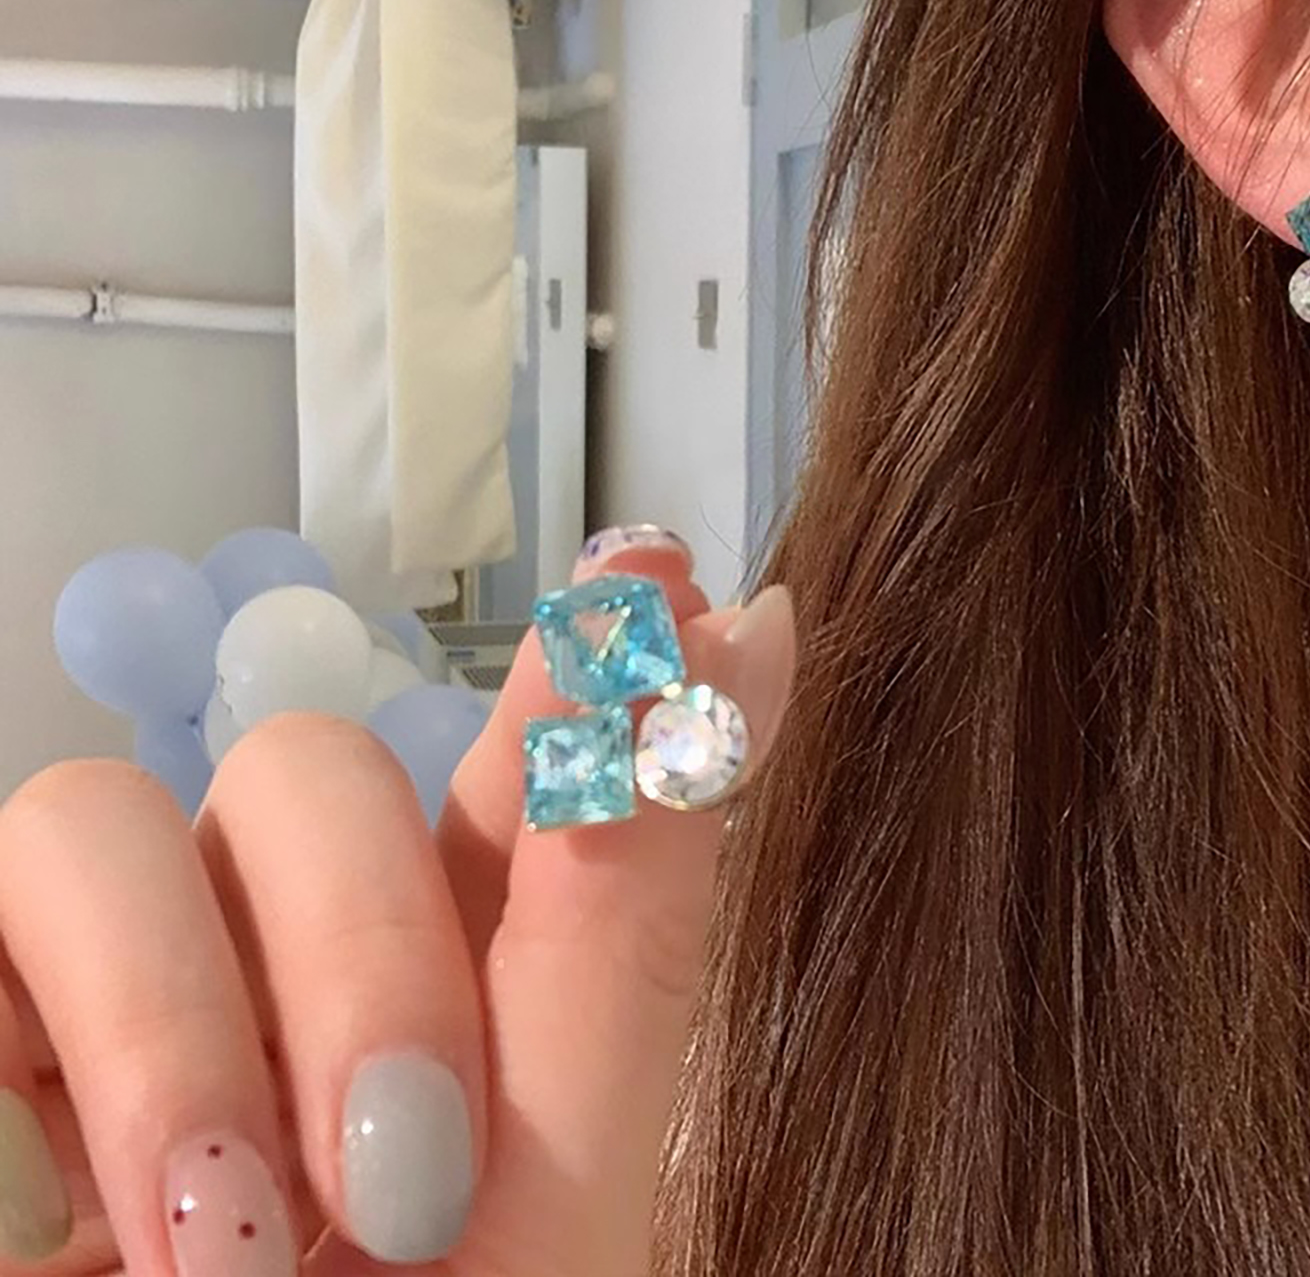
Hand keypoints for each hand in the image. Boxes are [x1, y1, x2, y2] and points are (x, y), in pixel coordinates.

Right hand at [0, 534, 795, 1276]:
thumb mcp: (569, 1177)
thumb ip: (645, 896)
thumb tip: (754, 618)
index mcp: (465, 968)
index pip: (508, 758)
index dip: (575, 663)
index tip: (669, 582)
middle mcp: (291, 948)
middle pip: (312, 769)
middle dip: (364, 954)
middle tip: (410, 1182)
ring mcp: (124, 981)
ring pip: (111, 815)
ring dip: (190, 1033)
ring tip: (237, 1247)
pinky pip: (12, 880)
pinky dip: (84, 1043)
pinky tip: (131, 1217)